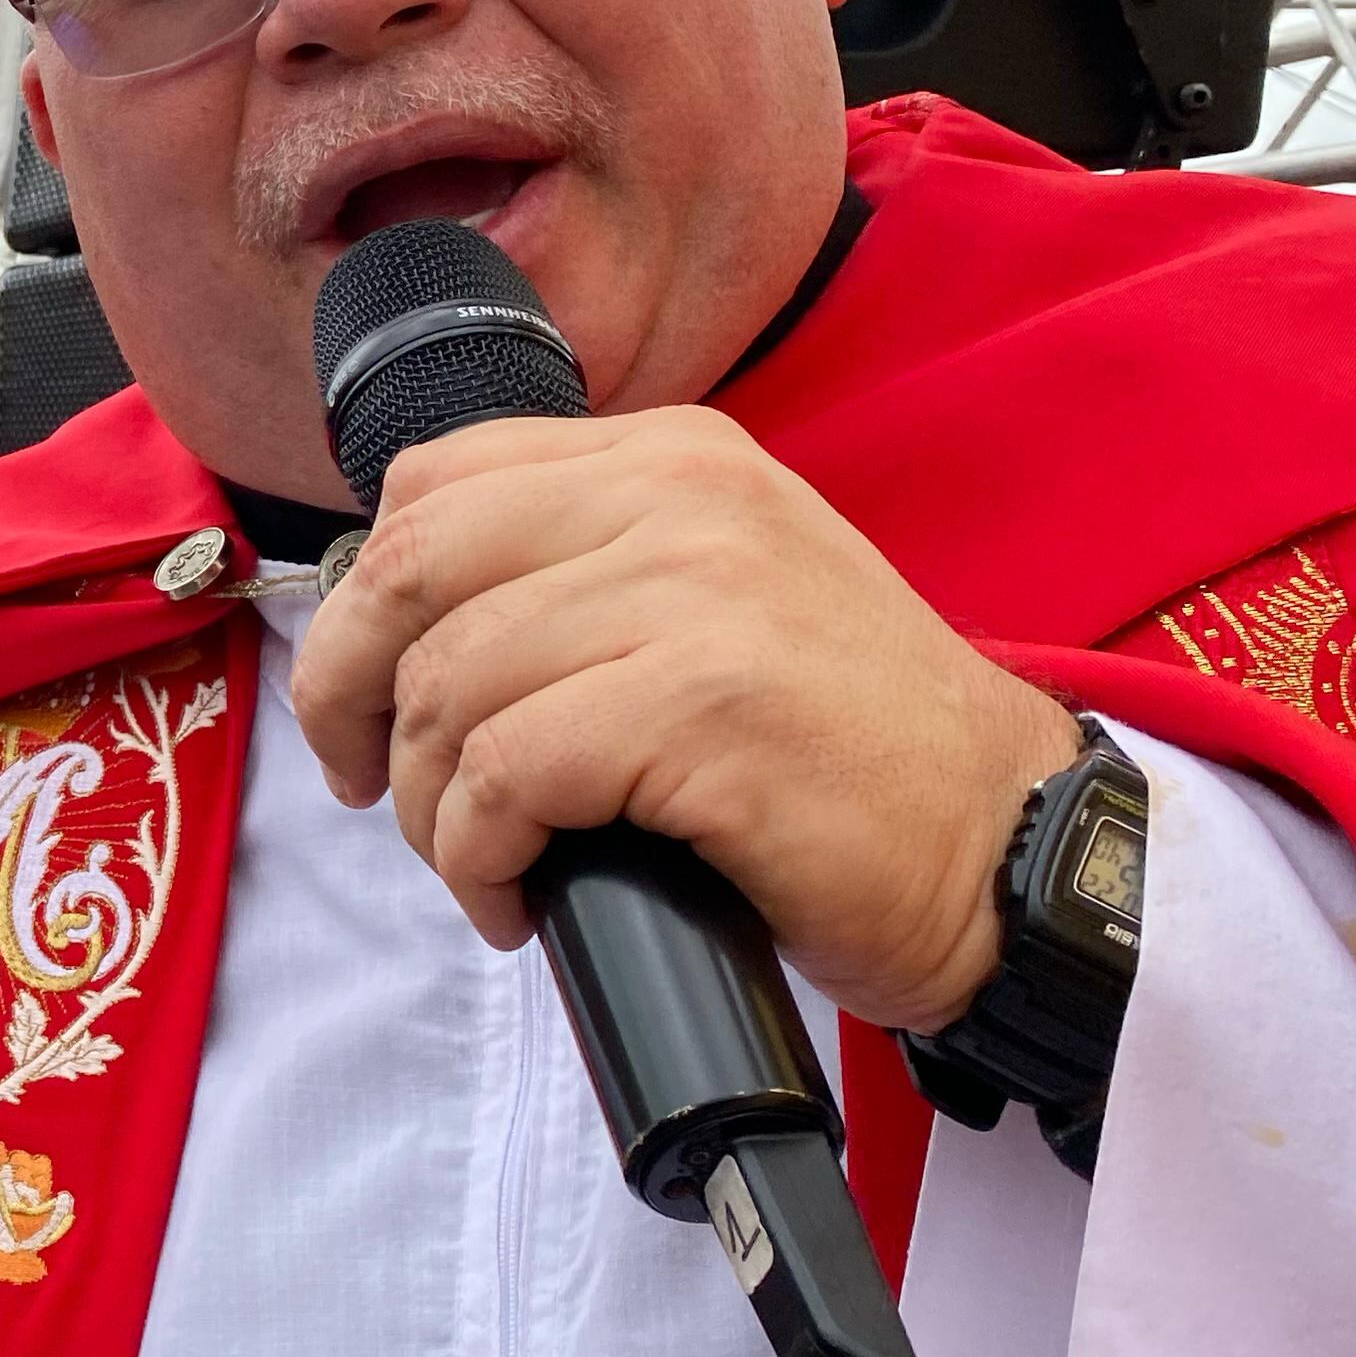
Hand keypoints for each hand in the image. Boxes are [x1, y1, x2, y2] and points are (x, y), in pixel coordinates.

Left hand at [288, 406, 1080, 1033]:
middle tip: (367, 789)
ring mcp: (699, 595)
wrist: (1008, 846)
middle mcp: (682, 497)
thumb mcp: (712, 601)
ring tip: (479, 865)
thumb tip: (393, 633)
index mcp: (670, 457)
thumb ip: (580, 573)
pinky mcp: (707, 707)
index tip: (362, 695)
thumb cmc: (839, 752)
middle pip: (411, 571)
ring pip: (449, 686)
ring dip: (429, 806)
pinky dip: (477, 855)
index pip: (433, 485)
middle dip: (347, 695)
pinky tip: (514, 899)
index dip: (361, 603)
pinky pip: (506, 775)